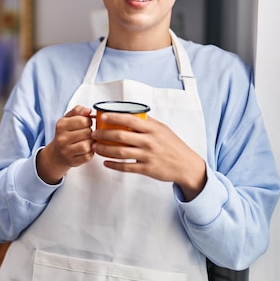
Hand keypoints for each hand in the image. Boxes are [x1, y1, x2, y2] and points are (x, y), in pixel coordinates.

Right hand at [37, 105, 93, 183]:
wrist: (57, 154)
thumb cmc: (65, 134)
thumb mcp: (68, 119)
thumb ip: (78, 111)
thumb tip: (88, 110)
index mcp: (61, 125)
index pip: (83, 120)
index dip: (88, 121)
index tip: (86, 124)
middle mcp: (62, 138)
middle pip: (87, 132)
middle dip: (90, 132)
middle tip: (87, 134)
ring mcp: (66, 151)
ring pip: (88, 145)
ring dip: (91, 143)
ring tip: (88, 141)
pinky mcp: (72, 161)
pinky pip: (88, 156)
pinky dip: (90, 152)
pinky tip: (86, 150)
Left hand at [92, 113, 206, 200]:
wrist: (186, 165)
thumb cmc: (173, 146)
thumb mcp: (163, 129)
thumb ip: (148, 122)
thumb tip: (132, 112)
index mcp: (152, 129)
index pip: (129, 119)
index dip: (114, 117)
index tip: (102, 116)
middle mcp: (149, 141)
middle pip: (120, 136)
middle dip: (103, 134)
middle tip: (93, 133)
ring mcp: (147, 156)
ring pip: (120, 152)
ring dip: (104, 149)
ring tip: (95, 147)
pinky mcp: (146, 169)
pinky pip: (126, 167)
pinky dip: (113, 165)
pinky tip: (106, 162)